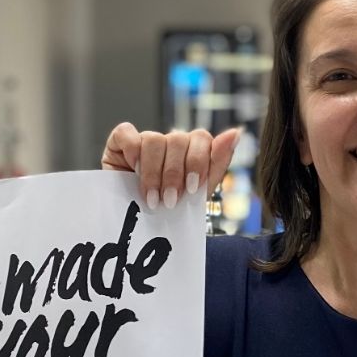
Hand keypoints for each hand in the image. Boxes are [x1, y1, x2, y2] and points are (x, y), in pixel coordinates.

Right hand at [101, 122, 239, 209]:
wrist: (137, 224)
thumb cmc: (169, 208)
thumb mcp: (198, 193)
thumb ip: (217, 163)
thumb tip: (235, 132)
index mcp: (193, 150)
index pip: (202, 138)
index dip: (198, 162)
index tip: (193, 188)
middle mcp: (171, 142)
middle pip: (178, 140)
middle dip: (175, 174)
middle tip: (170, 201)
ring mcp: (146, 139)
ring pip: (154, 140)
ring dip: (153, 173)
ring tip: (152, 199)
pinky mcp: (121, 141)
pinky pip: (127, 134)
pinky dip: (132, 152)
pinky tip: (133, 172)